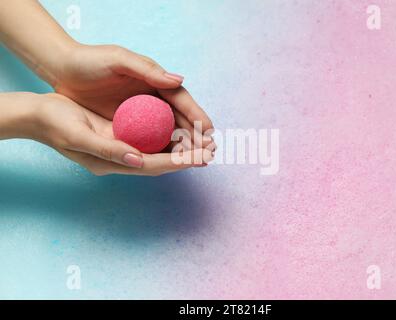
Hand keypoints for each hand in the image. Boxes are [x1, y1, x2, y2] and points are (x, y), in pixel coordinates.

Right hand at [32, 93, 213, 175]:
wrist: (39, 115)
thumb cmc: (55, 123)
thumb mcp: (79, 135)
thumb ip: (108, 149)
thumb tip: (138, 160)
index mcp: (112, 162)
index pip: (154, 165)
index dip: (180, 162)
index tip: (203, 158)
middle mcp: (121, 159)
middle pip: (161, 161)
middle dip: (187, 157)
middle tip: (212, 151)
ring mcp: (122, 148)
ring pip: (158, 151)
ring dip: (181, 147)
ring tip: (205, 143)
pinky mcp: (120, 136)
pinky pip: (149, 139)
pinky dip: (167, 136)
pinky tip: (181, 130)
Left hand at [52, 44, 213, 147]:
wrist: (63, 70)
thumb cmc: (89, 61)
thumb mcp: (118, 60)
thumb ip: (147, 70)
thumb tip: (179, 81)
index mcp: (154, 79)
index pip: (181, 100)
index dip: (197, 115)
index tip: (210, 130)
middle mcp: (151, 96)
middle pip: (179, 118)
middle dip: (196, 134)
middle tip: (209, 151)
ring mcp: (140, 111)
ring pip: (167, 130)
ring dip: (183, 144)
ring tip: (198, 159)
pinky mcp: (127, 122)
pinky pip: (149, 137)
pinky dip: (162, 148)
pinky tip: (172, 159)